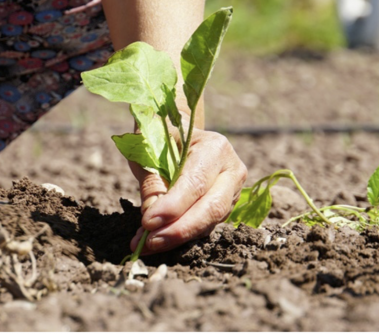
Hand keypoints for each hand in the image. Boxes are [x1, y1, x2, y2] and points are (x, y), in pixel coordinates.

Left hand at [128, 128, 246, 253]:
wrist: (177, 133)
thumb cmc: (160, 137)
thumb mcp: (148, 151)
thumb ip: (152, 182)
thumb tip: (151, 218)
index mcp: (215, 148)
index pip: (196, 183)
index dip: (173, 207)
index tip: (147, 223)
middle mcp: (231, 170)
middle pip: (212, 208)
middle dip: (180, 230)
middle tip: (150, 242)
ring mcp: (232, 190)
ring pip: (210, 222)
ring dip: (177, 237)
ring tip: (146, 244)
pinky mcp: (225, 206)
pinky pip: (205, 226)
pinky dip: (181, 236)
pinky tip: (157, 241)